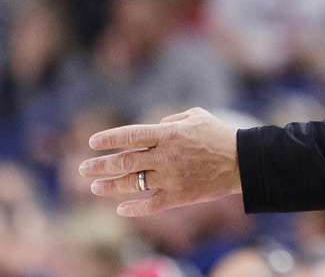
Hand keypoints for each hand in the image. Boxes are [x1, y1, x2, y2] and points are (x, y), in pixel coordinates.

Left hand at [79, 107, 242, 216]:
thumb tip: (153, 126)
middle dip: (101, 165)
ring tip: (95, 187)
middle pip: (125, 161)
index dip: (109, 139)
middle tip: (83, 169)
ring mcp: (171, 177)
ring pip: (133, 183)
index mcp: (168, 133)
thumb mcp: (197, 115)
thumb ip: (171, 119)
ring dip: (111, 186)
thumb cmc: (219, 134)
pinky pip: (151, 205)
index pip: (131, 135)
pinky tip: (121, 208)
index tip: (93, 142)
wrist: (241, 161)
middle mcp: (165, 156)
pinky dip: (134, 208)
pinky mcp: (179, 196)